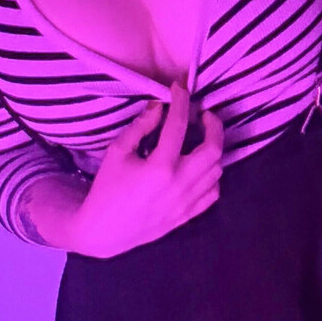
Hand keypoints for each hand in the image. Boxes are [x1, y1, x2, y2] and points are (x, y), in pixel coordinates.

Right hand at [61, 82, 224, 258]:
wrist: (104, 231)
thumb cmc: (107, 189)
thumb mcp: (117, 153)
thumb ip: (140, 127)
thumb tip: (159, 105)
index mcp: (159, 167)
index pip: (179, 126)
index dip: (181, 101)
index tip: (181, 88)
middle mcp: (179, 184)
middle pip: (213, 149)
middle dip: (214, 126)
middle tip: (204, 115)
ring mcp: (187, 202)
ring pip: (217, 170)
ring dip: (213, 149)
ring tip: (201, 138)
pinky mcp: (188, 215)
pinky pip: (213, 192)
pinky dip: (212, 176)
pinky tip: (200, 167)